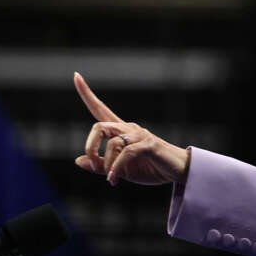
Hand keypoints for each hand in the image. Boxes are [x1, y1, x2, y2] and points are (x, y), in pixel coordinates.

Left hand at [72, 72, 190, 186]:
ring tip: (111, 178)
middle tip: (92, 163)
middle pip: (100, 126)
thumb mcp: (121, 170)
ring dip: (107, 163)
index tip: (75, 76)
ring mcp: (140, 135)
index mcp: (122, 131)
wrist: (179, 171)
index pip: (100, 109)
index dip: (87, 94)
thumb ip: (101, 165)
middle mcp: (129, 129)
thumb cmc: (152, 168)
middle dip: (90, 146)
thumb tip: (78, 160)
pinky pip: (126, 153)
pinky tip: (114, 179)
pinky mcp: (149, 145)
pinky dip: (117, 167)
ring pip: (113, 143)